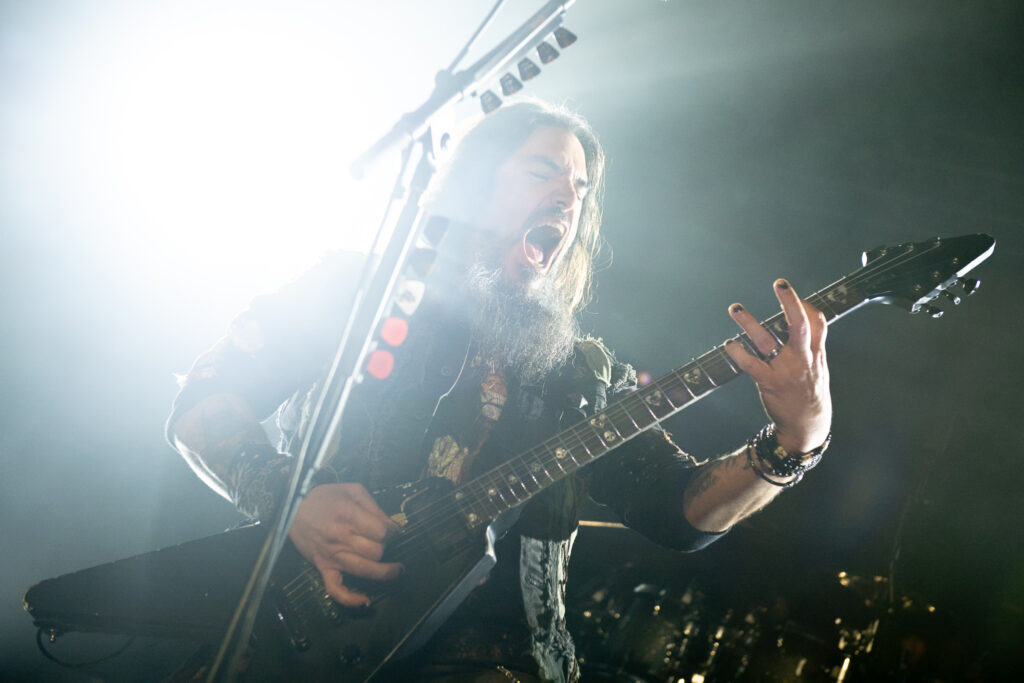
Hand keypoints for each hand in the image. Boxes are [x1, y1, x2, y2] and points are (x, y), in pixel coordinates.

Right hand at [288, 483, 402, 606]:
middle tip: (385, 543)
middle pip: (376, 551)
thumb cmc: (324, 498)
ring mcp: (332, 555)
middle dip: (386, 547)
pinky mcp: (323, 567)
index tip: (395, 531)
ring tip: (397, 570)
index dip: (393, 532)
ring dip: (384, 573)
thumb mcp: (351, 490)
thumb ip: (373, 505)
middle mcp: (341, 537)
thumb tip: (391, 524)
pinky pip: (336, 589)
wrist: (291, 509)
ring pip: (365, 570)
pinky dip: (351, 598)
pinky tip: (366, 601)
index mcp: (348, 515)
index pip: (382, 531)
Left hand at [723, 279, 831, 452]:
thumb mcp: (820, 369)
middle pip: (798, 324)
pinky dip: (738, 354)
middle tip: (779, 283)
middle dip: (789, 301)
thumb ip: (813, 346)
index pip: (817, 323)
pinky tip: (729, 344)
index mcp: (816, 354)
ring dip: (749, 323)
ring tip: (735, 308)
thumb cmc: (810, 394)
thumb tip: (809, 322)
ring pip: (767, 341)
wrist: (808, 426)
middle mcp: (802, 358)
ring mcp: (786, 370)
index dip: (806, 305)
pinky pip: (752, 366)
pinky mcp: (770, 383)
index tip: (792, 294)